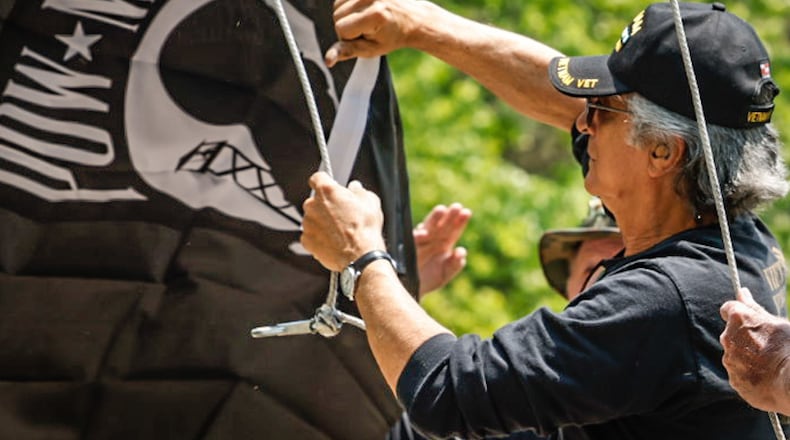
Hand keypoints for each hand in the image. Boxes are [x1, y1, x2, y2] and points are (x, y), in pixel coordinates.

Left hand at [301, 172, 386, 271]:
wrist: (360, 256)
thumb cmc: (366, 229)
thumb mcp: (370, 201)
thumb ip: (359, 190)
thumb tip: (355, 187)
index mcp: (326, 191)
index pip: (317, 178)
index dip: (325, 182)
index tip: (330, 187)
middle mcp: (312, 205)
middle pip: (315, 200)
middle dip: (326, 205)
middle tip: (341, 214)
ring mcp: (307, 223)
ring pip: (312, 218)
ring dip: (322, 221)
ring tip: (339, 231)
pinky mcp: (306, 240)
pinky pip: (310, 234)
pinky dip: (319, 237)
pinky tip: (333, 241)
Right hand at [325, 0, 427, 66]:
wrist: (413, 19)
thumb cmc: (393, 37)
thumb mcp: (372, 49)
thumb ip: (348, 52)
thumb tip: (328, 60)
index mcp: (375, 15)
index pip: (340, 28)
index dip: (349, 38)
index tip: (365, 37)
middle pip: (336, 15)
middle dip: (347, 25)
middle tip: (367, 28)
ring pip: (337, 5)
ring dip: (347, 14)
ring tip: (366, 19)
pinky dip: (349, 5)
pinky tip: (364, 9)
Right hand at [414, 203, 470, 296]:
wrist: (412, 290)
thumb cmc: (429, 279)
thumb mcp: (445, 274)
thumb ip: (455, 265)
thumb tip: (462, 252)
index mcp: (445, 243)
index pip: (454, 230)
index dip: (460, 222)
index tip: (466, 212)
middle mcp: (433, 239)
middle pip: (442, 225)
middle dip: (449, 216)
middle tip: (457, 206)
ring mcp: (421, 242)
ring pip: (428, 228)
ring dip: (434, 219)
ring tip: (441, 210)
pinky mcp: (409, 248)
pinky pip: (413, 240)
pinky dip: (418, 236)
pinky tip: (423, 234)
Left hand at [719, 288, 789, 412]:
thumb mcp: (777, 323)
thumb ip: (754, 308)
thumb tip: (741, 292)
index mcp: (738, 318)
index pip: (729, 309)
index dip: (739, 314)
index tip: (749, 320)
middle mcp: (727, 338)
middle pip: (731, 335)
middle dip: (744, 338)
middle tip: (768, 346)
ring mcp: (729, 361)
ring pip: (735, 356)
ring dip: (747, 357)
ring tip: (771, 365)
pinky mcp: (734, 381)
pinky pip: (740, 375)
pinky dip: (750, 375)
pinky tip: (767, 378)